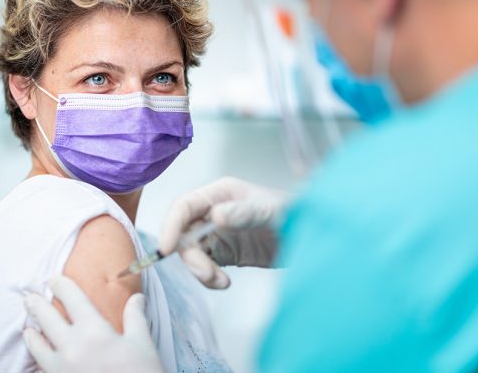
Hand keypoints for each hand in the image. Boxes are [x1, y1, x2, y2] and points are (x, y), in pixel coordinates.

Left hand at [23, 276, 163, 372]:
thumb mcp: (142, 343)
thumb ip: (135, 317)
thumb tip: (138, 297)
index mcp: (93, 331)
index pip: (72, 299)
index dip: (60, 285)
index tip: (54, 279)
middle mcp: (72, 348)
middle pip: (46, 319)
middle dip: (36, 305)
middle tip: (29, 297)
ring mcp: (61, 369)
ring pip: (36, 345)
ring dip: (31, 333)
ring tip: (28, 328)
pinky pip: (41, 368)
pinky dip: (38, 358)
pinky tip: (39, 356)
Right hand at [159, 177, 287, 288]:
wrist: (311, 236)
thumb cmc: (293, 212)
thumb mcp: (270, 211)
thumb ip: (243, 212)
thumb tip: (215, 216)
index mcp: (219, 193)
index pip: (184, 206)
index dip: (170, 225)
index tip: (166, 248)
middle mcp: (213, 212)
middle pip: (183, 234)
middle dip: (190, 257)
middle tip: (208, 274)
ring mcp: (217, 234)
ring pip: (191, 253)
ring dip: (200, 271)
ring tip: (221, 282)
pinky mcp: (224, 254)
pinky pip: (204, 267)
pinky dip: (209, 278)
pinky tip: (224, 283)